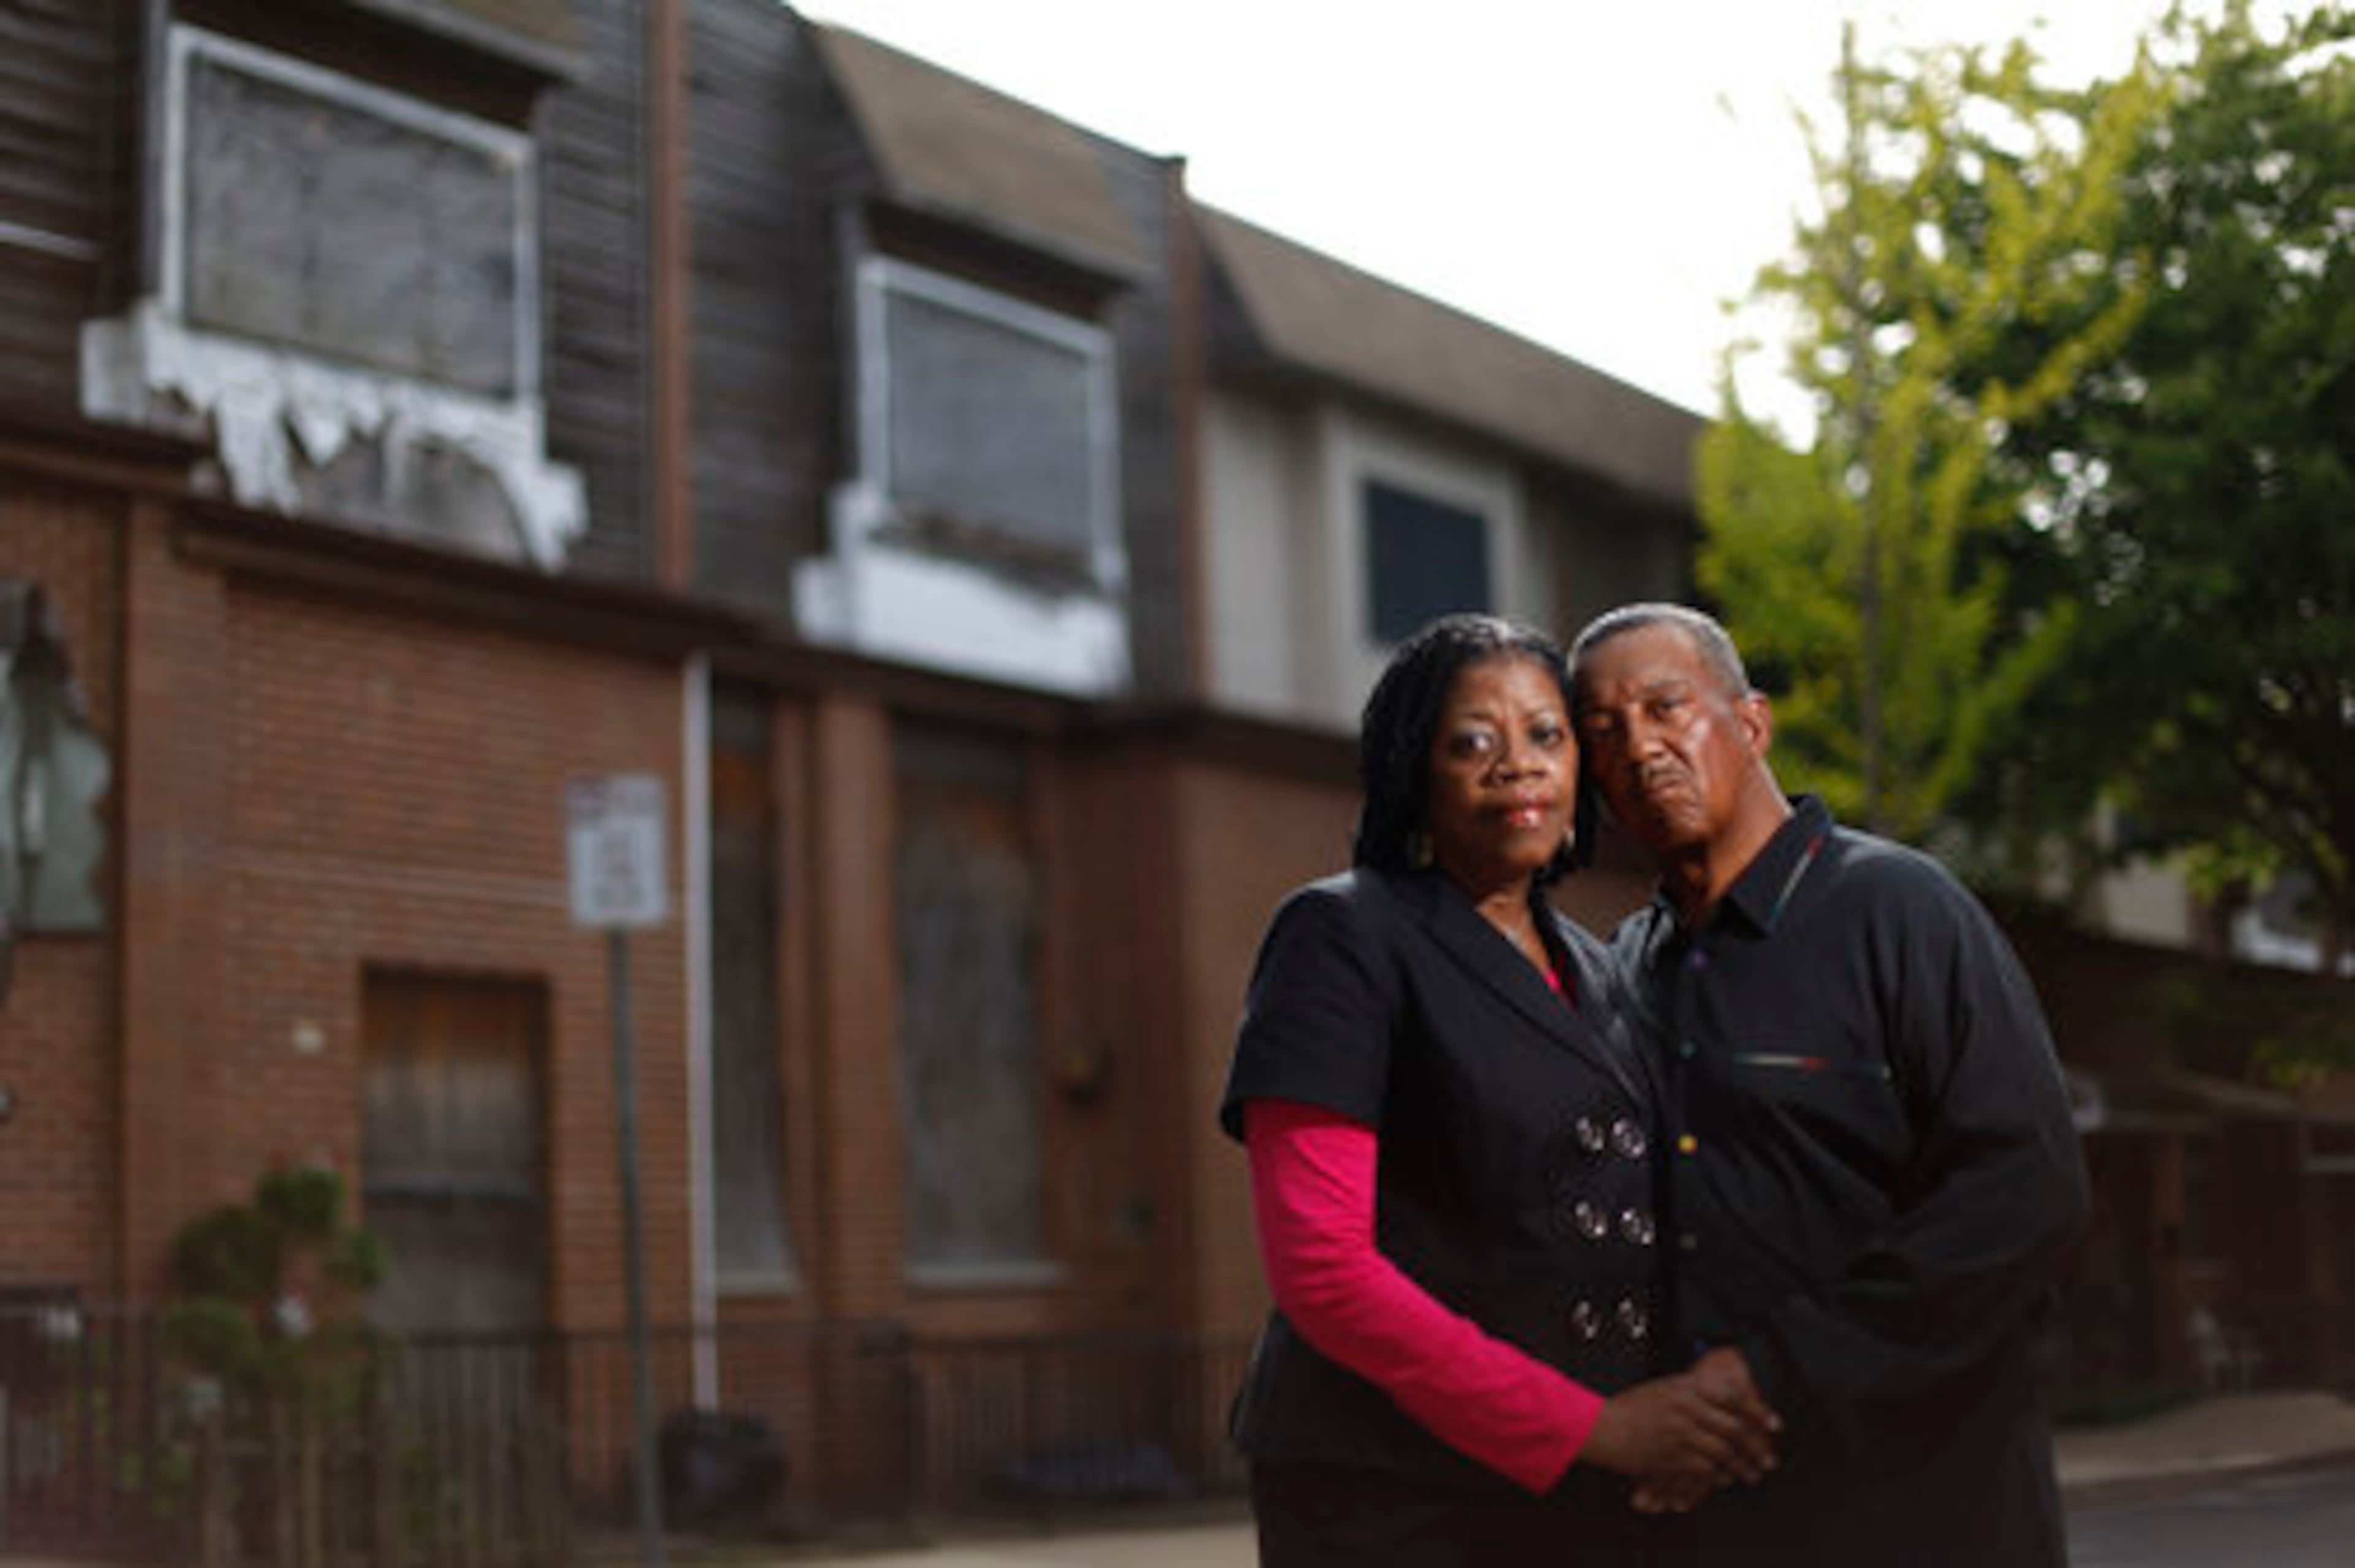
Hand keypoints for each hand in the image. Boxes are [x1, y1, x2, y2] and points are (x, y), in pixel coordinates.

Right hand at [1581, 1347, 1779, 1500]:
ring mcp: (1678, 1432)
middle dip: (1755, 1446)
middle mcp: (1685, 1408)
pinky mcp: (1670, 1455)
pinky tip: (1724, 1478)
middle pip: (1732, 1427)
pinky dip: (1717, 1475)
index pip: (1732, 1397)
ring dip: (1741, 1465)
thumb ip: (1689, 1392)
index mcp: (1684, 1387)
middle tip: (1768, 1457)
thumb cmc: (1627, 1408)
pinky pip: (1703, 1468)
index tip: (1773, 1423)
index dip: (1757, 1411)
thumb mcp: (1660, 1388)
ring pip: (1722, 1451)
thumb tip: (1719, 1399)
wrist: (1600, 1426)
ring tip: (1751, 1474)